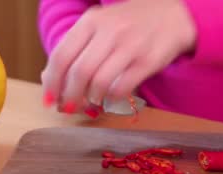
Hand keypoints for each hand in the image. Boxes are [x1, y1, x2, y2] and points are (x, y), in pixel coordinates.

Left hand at [41, 0, 196, 113]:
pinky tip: (109, 100)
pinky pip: (122, 88)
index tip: (48, 100)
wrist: (173, 16)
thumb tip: (50, 79)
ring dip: (90, 99)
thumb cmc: (130, 24)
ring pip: (99, 82)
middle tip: (69, 108)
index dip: (52, 82)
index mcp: (91, 21)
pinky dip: (111, 100)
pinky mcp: (147, 61)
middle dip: (70, 96)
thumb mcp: (100, 26)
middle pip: (79, 72)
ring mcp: (130, 46)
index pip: (62, 55)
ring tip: (90, 104)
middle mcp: (109, 31)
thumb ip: (76, 47)